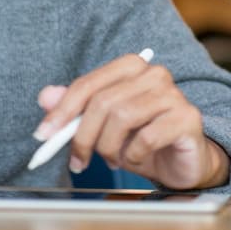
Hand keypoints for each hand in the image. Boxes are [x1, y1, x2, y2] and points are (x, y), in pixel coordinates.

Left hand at [34, 53, 229, 189]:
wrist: (182, 162)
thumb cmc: (141, 140)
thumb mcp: (102, 126)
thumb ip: (75, 109)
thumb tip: (45, 97)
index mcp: (131, 67)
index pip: (88, 84)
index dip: (62, 110)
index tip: (43, 135)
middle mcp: (154, 74)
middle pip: (102, 102)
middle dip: (83, 137)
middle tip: (78, 161)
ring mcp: (173, 94)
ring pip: (122, 118)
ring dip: (109, 148)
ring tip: (113, 159)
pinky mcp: (187, 118)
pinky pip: (146, 138)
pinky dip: (134, 155)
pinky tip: (137, 159)